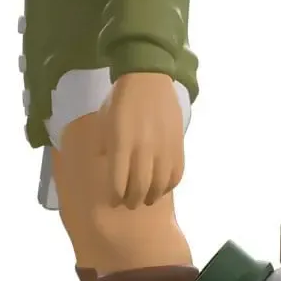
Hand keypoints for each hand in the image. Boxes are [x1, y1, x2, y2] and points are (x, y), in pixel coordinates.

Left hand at [99, 73, 184, 208]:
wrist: (147, 77)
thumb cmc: (120, 99)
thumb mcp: (103, 122)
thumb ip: (104, 145)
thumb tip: (102, 165)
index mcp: (121, 143)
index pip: (119, 183)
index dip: (116, 197)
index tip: (113, 201)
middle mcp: (143, 148)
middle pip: (140, 188)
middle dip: (133, 201)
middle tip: (129, 203)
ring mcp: (163, 147)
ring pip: (160, 185)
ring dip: (152, 196)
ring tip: (146, 198)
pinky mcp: (178, 143)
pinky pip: (176, 173)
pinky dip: (169, 185)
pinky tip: (162, 186)